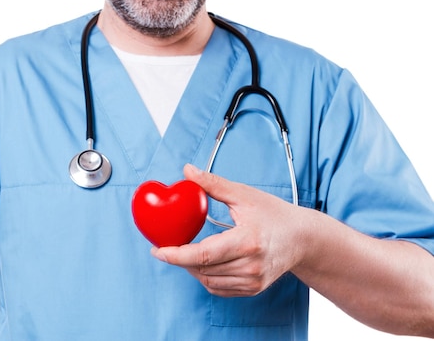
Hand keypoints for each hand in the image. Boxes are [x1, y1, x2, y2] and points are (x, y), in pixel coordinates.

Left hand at [151, 164, 304, 296]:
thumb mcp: (244, 195)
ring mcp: (253, 281)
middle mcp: (251, 266)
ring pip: (208, 281)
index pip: (204, 255)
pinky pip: (219, 288)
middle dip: (180, 259)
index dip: (177, 255)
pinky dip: (205, 277)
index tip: (157, 250)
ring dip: (191, 268)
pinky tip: (202, 262)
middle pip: (203, 269)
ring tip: (185, 252)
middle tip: (167, 246)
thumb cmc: (274, 213)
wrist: (303, 238)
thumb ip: (213, 184)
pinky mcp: (253, 289)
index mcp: (248, 242)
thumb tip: (187, 171)